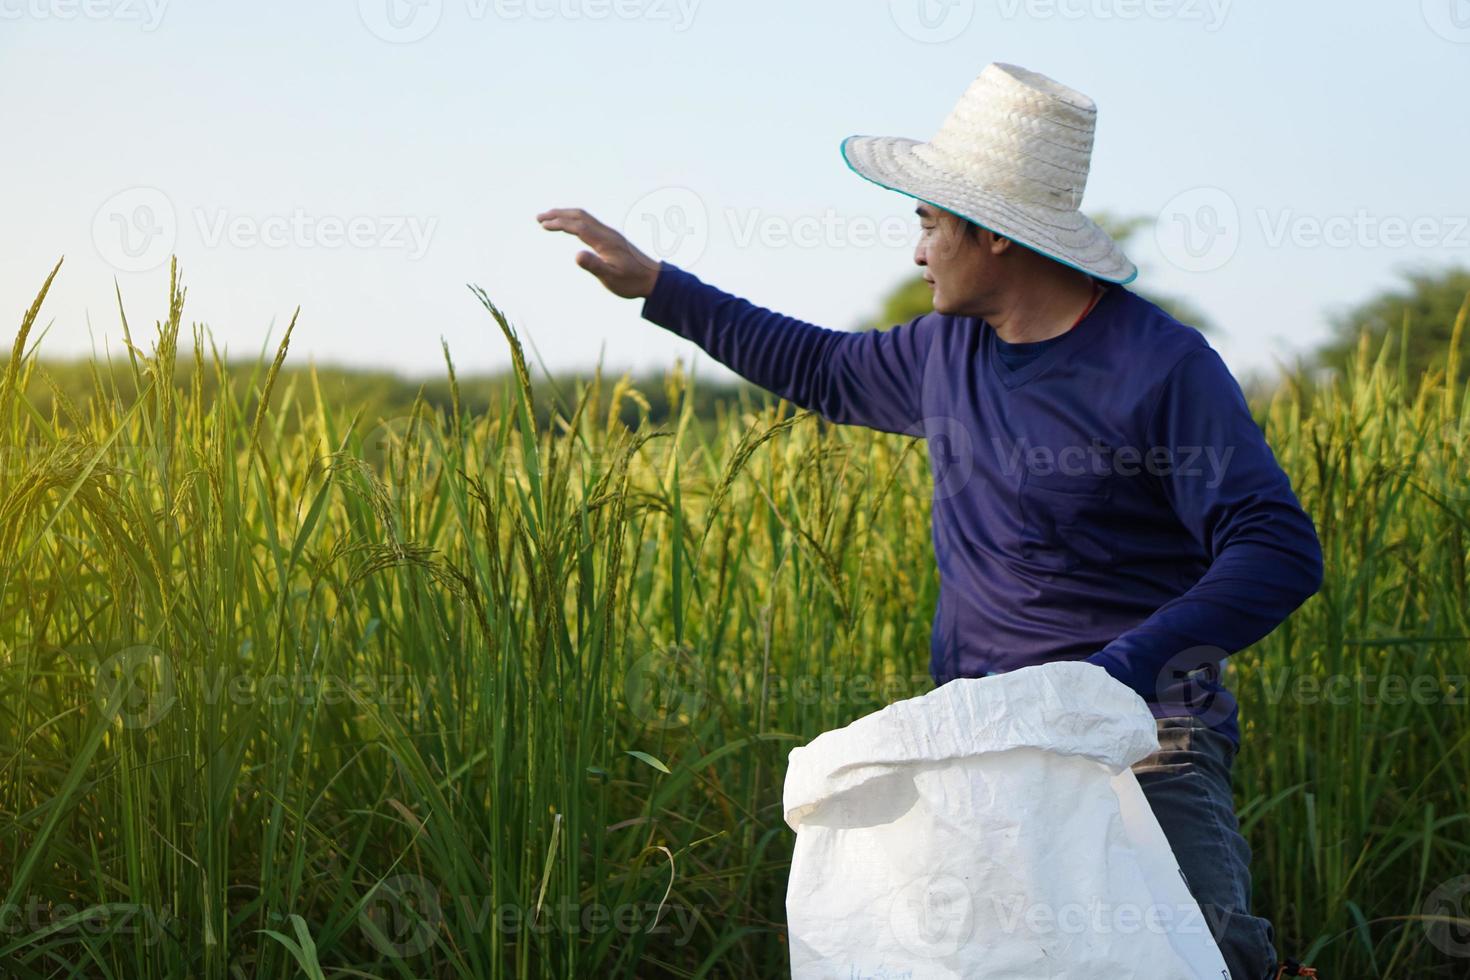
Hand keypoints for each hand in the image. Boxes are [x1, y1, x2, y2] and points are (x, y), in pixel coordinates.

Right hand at [536, 208, 661, 298]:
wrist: (654, 279)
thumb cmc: (632, 282)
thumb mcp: (611, 278)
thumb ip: (594, 266)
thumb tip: (576, 256)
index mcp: (604, 241)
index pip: (578, 226)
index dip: (559, 223)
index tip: (543, 225)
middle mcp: (607, 233)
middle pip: (579, 216)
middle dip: (558, 215)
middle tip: (539, 218)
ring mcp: (610, 234)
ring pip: (585, 217)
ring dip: (565, 215)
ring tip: (549, 219)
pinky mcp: (612, 238)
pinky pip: (590, 222)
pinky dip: (575, 220)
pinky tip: (571, 227)